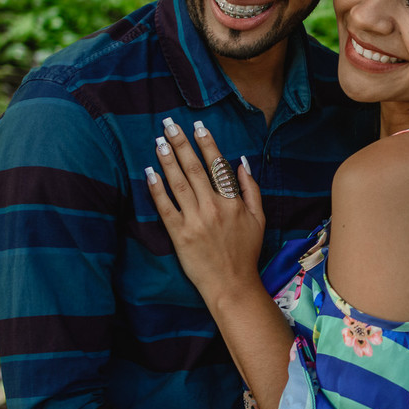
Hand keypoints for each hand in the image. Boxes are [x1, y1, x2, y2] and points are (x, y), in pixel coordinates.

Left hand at [145, 118, 264, 306]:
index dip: (207, 144)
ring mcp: (195, 220)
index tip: (198, 126)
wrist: (232, 284)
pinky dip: (156, 188)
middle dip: (181, 144)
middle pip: (194, 169)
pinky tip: (149, 172)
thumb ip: (251, 189)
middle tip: (170, 124)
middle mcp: (213, 208)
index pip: (218, 166)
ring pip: (178, 183)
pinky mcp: (179, 235)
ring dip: (167, 160)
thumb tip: (242, 163)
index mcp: (233, 202)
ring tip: (159, 141)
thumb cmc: (246, 252)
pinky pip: (165, 207)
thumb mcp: (259, 219)